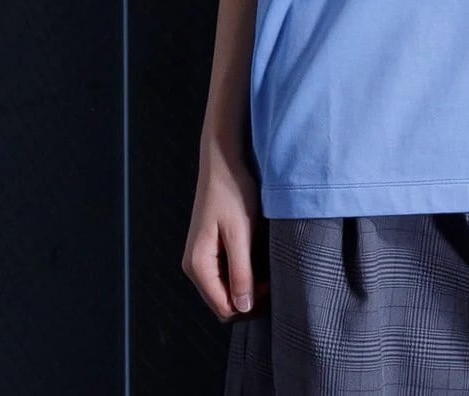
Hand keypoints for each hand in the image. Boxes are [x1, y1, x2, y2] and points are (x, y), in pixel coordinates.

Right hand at [182, 141, 268, 319]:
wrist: (223, 161)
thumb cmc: (232, 192)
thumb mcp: (240, 232)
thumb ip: (240, 271)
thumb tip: (243, 308)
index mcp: (198, 266)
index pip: (223, 308)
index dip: (250, 305)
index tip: (272, 285)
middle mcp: (195, 267)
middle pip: (223, 302)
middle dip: (249, 299)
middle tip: (274, 280)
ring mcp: (201, 258)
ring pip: (226, 289)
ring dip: (247, 287)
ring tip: (269, 270)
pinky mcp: (210, 249)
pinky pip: (226, 274)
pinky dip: (243, 274)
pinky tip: (259, 261)